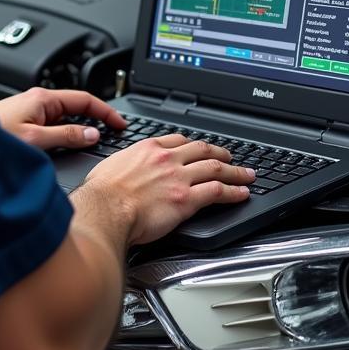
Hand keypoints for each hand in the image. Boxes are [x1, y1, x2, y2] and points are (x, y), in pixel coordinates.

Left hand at [0, 87, 126, 150]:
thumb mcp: (35, 140)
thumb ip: (66, 135)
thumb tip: (92, 134)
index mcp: (43, 99)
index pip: (85, 99)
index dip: (106, 111)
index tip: (121, 123)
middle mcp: (37, 102)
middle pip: (77, 106)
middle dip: (96, 117)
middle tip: (114, 132)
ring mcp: (30, 111)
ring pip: (65, 116)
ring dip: (81, 126)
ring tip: (97, 139)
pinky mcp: (24, 122)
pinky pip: (53, 124)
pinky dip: (67, 131)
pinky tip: (70, 142)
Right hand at [82, 134, 253, 244]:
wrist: (105, 209)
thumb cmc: (102, 193)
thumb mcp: (110, 165)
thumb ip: (124, 164)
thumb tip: (122, 170)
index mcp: (149, 149)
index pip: (179, 141)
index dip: (194, 145)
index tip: (201, 149)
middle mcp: (167, 159)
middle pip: (202, 150)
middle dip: (220, 154)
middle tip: (230, 158)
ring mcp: (179, 178)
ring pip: (215, 169)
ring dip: (235, 172)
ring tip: (246, 175)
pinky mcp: (186, 200)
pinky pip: (217, 192)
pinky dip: (233, 192)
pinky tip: (241, 194)